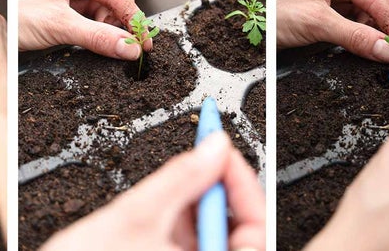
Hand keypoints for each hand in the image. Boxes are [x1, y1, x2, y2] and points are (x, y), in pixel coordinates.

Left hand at [18, 0, 149, 59]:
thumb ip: (96, 37)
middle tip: (122, 41)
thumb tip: (129, 48)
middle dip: (121, 17)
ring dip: (111, 27)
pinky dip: (101, 32)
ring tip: (104, 43)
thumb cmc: (15, 19)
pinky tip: (97, 42)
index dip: (131, 14)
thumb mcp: (58, 27)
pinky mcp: (70, 11)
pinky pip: (96, 19)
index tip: (141, 39)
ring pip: (108, 8)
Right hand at [42, 132, 265, 250]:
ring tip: (174, 181)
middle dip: (218, 189)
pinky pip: (188, 244)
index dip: (241, 182)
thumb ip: (178, 177)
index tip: (221, 151)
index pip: (254, 226)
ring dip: (196, 204)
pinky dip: (179, 220)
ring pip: (211, 236)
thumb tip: (212, 147)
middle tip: (202, 157)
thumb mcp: (134, 216)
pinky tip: (161, 205)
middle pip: (236, 231)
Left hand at [276, 0, 388, 61]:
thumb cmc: (271, 15)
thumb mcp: (315, 25)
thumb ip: (354, 36)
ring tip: (364, 46)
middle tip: (382, 45)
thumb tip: (387, 49)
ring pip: (371, 11)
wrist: (247, 26)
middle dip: (384, 20)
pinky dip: (361, 35)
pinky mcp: (330, 13)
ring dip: (373, 30)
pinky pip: (357, 22)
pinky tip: (356, 46)